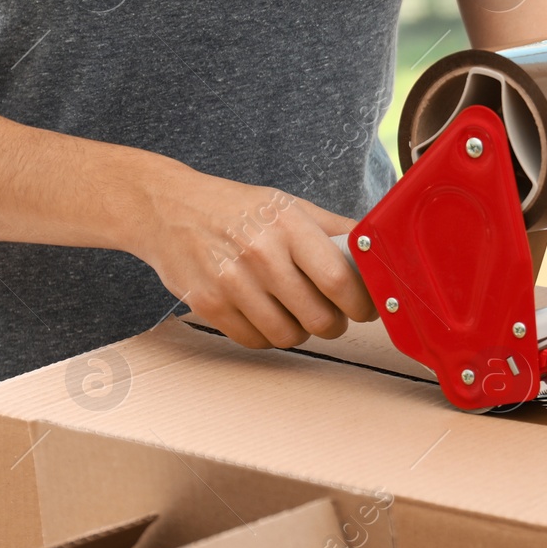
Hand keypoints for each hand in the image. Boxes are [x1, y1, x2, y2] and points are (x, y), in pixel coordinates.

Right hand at [123, 160, 376, 348]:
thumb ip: (335, 230)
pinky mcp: (208, 305)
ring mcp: (232, 282)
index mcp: (289, 226)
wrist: (169, 209)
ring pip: (288, 336)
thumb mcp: (290, 206)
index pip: (339, 281)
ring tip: (298, 314)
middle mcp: (260, 254)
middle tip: (333, 316)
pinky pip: (255, 341)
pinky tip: (268, 315)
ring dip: (301, 332)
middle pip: (318, 318)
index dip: (361, 305)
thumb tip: (377, 251)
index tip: (366, 309)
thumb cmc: (239, 209)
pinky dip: (268, 336)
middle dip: (334, 324)